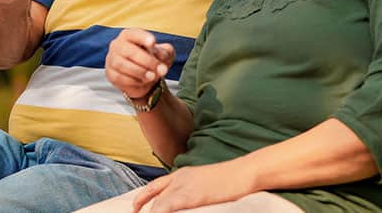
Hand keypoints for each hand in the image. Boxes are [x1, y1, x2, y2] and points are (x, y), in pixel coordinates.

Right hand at [105, 29, 174, 99]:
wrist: (144, 79)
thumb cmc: (152, 61)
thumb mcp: (164, 54)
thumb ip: (166, 52)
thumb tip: (160, 56)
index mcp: (129, 35)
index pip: (134, 34)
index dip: (143, 38)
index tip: (153, 43)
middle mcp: (117, 45)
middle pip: (129, 51)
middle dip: (147, 61)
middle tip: (161, 69)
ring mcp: (111, 59)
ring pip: (123, 65)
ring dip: (140, 72)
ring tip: (153, 77)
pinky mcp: (110, 74)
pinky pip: (120, 77)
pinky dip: (134, 81)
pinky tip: (142, 81)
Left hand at [132, 161, 258, 212]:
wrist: (245, 172)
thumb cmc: (233, 179)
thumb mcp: (207, 182)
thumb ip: (195, 190)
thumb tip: (192, 200)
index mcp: (182, 173)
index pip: (155, 185)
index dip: (143, 196)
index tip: (136, 206)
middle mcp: (179, 178)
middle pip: (153, 193)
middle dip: (141, 206)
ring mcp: (184, 186)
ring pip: (158, 202)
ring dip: (151, 212)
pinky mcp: (190, 196)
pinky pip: (166, 206)